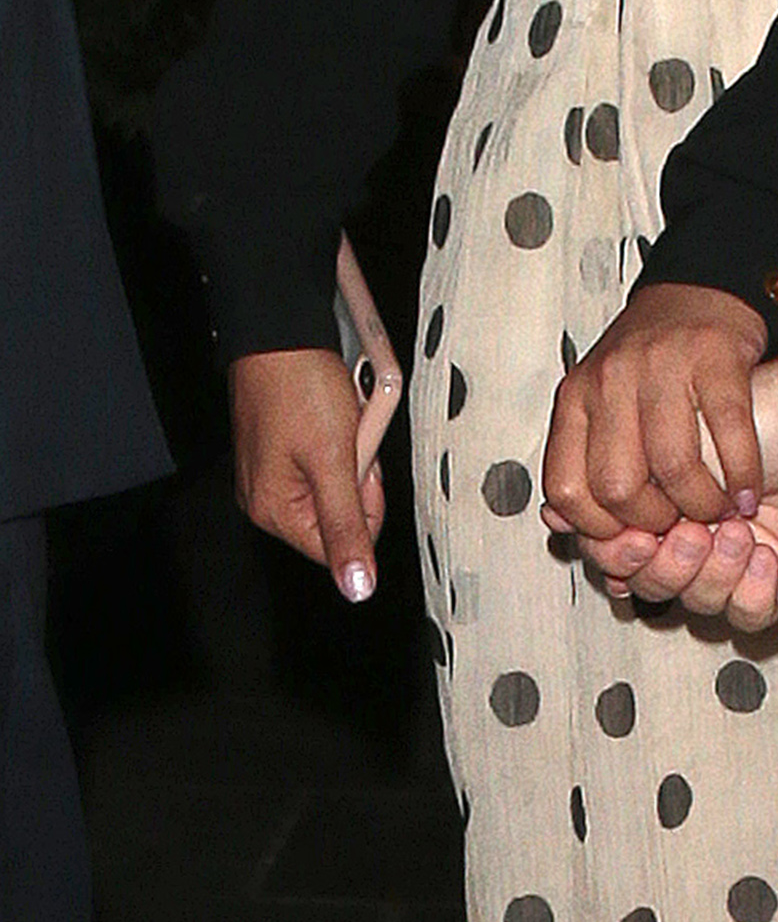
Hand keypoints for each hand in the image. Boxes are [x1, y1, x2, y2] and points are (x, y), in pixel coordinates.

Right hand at [231, 348, 387, 603]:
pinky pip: (328, 454)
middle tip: (351, 432)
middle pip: (342, 510)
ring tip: (341, 415)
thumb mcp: (336, 459)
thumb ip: (347, 526)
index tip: (360, 462)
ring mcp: (274, 470)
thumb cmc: (299, 387)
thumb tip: (357, 589)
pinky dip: (341, 432)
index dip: (365, 501)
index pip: (342, 545)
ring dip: (352, 448)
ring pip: (339, 479)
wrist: (280, 332)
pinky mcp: (283, 445)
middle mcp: (267, 498)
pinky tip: (333, 408)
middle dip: (358, 471)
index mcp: (274, 511)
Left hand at [541, 281, 768, 542]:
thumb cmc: (652, 359)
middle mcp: (611, 377)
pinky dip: (742, 473)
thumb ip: (583, 463)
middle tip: (679, 525)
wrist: (703, 291)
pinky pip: (728, 431)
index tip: (631, 534)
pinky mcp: (715, 356)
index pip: (567, 488)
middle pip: (618, 485)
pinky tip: (748, 489)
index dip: (599, 527)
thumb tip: (563, 529)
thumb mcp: (600, 403)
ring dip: (702, 505)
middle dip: (654, 521)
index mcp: (576, 396)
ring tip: (718, 511)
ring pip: (672, 465)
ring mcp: (662, 363)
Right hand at [581, 373, 777, 635]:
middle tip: (690, 530)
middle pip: (647, 584)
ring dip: (710, 572)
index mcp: (656, 495)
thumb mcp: (670, 434)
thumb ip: (613, 476)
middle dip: (662, 564)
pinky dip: (751, 592)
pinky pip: (746, 617)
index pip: (611, 550)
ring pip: (694, 605)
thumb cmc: (752, 411)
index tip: (634, 530)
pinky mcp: (775, 576)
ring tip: (740, 531)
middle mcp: (688, 528)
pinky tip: (767, 554)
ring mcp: (731, 555)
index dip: (615, 550)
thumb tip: (552, 514)